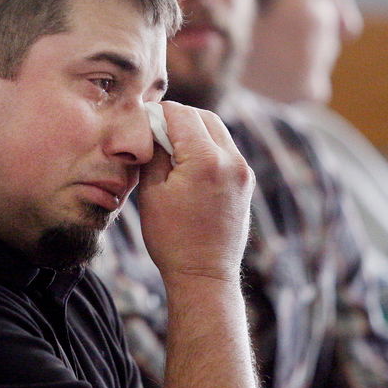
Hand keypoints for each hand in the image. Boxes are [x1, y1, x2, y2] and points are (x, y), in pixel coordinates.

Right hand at [135, 101, 253, 284]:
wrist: (204, 274)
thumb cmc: (172, 238)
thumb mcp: (152, 193)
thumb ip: (154, 154)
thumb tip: (153, 129)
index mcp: (205, 160)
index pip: (181, 114)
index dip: (159, 113)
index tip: (143, 120)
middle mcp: (231, 160)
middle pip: (203, 117)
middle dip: (178, 118)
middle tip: (155, 131)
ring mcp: (242, 171)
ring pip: (217, 131)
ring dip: (194, 131)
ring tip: (170, 148)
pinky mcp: (245, 182)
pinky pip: (225, 150)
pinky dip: (206, 147)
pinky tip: (187, 163)